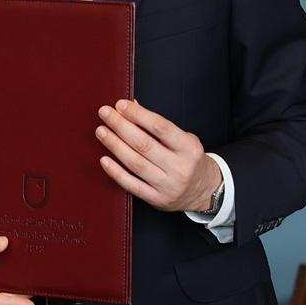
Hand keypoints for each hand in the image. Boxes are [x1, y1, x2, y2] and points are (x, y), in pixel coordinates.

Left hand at [96, 99, 220, 213]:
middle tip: (105, 113)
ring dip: (115, 146)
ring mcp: (167, 185)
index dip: (138, 115)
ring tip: (101, 131)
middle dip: (121, 126)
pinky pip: (132, 185)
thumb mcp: (183, 139)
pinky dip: (116, 172)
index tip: (121, 105)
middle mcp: (179, 167)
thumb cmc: (189, 159)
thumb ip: (158, 125)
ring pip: (136, 164)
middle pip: (144, 144)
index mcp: (188, 148)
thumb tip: (132, 106)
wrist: (204, 190)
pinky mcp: (156, 199)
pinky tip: (104, 160)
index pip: (160, 127)